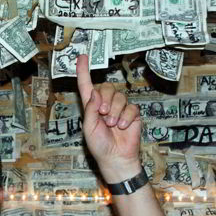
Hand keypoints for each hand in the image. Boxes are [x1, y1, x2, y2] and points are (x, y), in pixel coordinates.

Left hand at [76, 54, 141, 182]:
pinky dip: (126, 118)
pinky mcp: (133, 115)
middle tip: (104, 115)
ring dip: (115, 112)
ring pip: (120, 97)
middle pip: (107, 87)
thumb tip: (95, 91)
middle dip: (105, 100)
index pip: (87, 85)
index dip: (83, 71)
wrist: (116, 158)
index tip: (82, 57)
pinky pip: (131, 108)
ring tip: (113, 125)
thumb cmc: (99, 145)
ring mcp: (120, 108)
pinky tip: (123, 127)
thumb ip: (91, 109)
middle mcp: (106, 104)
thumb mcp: (89, 128)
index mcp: (92, 106)